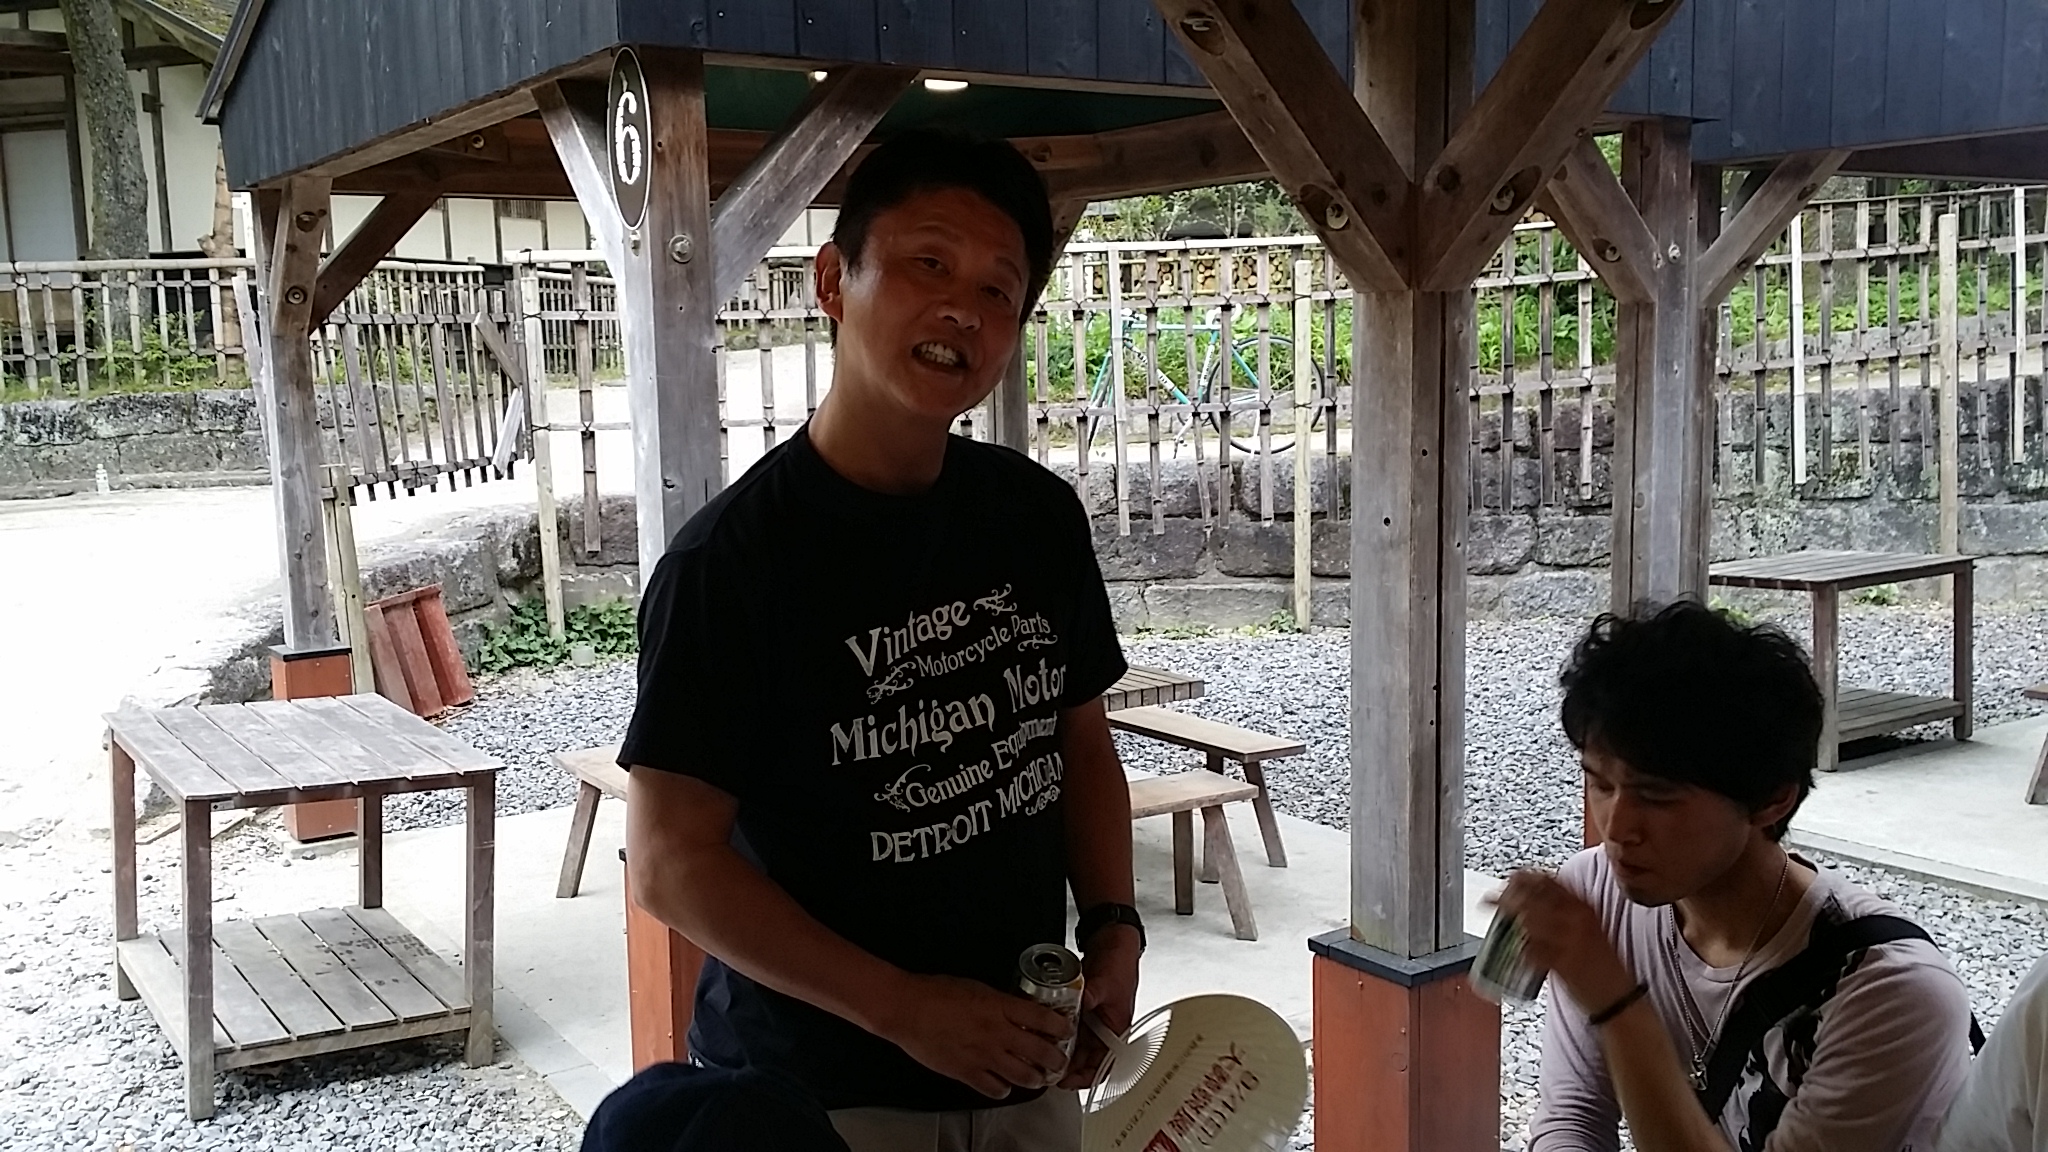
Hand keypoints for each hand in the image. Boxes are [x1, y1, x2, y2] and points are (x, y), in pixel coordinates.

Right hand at [876, 973, 1074, 1099]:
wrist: (908, 1009)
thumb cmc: (937, 993)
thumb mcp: (978, 988)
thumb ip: (1000, 1002)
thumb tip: (1016, 1010)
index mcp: (1000, 1007)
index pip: (1042, 1019)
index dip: (1060, 1026)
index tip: (1067, 1030)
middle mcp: (997, 1033)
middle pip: (1039, 1052)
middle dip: (1056, 1059)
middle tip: (1060, 1060)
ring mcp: (983, 1056)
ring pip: (1022, 1076)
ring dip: (1035, 1078)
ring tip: (1038, 1077)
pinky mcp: (967, 1072)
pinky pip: (994, 1089)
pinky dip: (1003, 1090)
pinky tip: (1004, 1086)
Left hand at [1059, 926, 1141, 1090]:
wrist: (1113, 940)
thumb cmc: (1120, 962)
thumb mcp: (1107, 982)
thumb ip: (1092, 996)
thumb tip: (1080, 1006)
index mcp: (1118, 1029)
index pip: (1105, 1064)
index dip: (1086, 1076)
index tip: (1067, 1080)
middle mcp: (1104, 1028)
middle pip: (1086, 1059)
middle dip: (1068, 1067)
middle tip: (1047, 1070)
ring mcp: (1092, 1018)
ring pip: (1075, 1044)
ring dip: (1061, 1051)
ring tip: (1042, 1056)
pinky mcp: (1081, 1008)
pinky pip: (1068, 1027)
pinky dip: (1058, 1033)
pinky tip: (1044, 1034)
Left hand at [1490, 871, 1635, 1013]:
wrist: (1618, 997)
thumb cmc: (1599, 963)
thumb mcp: (1587, 927)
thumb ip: (1563, 910)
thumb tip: (1528, 898)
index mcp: (1585, 906)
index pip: (1548, 880)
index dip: (1522, 877)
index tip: (1509, 879)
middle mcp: (1578, 919)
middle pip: (1533, 897)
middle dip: (1507, 896)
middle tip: (1493, 900)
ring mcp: (1571, 941)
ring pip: (1529, 921)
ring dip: (1508, 920)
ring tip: (1498, 922)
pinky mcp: (1564, 964)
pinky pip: (1533, 951)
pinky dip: (1520, 950)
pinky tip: (1517, 950)